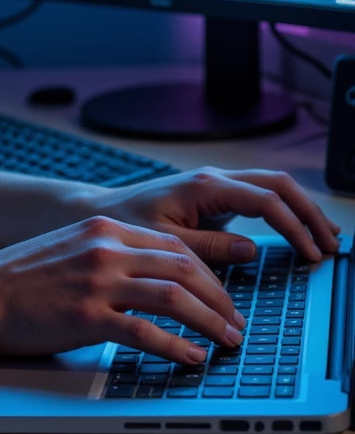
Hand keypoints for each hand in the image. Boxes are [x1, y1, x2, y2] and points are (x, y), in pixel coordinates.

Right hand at [0, 215, 244, 365]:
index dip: (208, 274)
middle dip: (220, 299)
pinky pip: (146, 332)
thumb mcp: (69, 250)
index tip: (222, 297)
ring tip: (227, 342)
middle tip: (236, 323)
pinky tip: (192, 358)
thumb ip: (108, 257)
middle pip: (184, 268)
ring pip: (175, 297)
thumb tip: (149, 281)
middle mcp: (106, 249)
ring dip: (210, 321)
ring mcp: (98, 281)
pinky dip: (176, 346)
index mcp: (105, 230)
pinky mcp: (87, 315)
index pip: (174, 247)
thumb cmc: (17, 280)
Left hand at [95, 166, 341, 264]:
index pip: (267, 201)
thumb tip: (252, 250)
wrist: (102, 214)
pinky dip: (284, 210)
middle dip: (309, 213)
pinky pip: (259, 196)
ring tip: (326, 236)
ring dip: (301, 209)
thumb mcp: (164, 242)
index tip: (312, 254)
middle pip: (279, 185)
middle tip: (332, 243)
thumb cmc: (126, 225)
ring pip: (273, 186)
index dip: (295, 228)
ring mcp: (216, 185)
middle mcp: (214, 179)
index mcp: (205, 187)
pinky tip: (298, 230)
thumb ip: (209, 246)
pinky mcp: (214, 196)